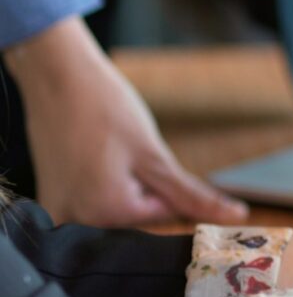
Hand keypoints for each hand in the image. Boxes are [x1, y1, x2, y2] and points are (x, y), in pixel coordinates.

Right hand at [5, 17, 246, 225]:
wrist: (56, 75)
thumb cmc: (105, 107)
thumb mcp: (154, 155)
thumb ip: (192, 195)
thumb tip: (237, 217)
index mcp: (104, 213)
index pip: (163, 213)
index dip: (164, 180)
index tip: (144, 152)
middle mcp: (75, 221)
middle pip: (137, 215)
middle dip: (143, 185)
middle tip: (120, 149)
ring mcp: (57, 210)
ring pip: (115, 207)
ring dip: (122, 181)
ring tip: (104, 149)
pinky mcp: (50, 197)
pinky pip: (89, 200)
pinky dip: (101, 179)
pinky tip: (92, 153)